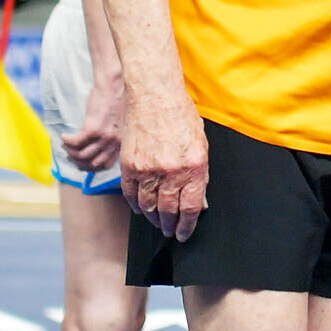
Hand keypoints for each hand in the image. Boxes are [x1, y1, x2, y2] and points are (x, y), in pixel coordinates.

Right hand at [62, 74, 124, 171]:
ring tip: (66, 144)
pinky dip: (67, 141)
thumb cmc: (114, 102)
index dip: (91, 166)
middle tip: (70, 152)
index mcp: (120, 142)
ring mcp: (104, 136)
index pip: (105, 165)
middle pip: (92, 163)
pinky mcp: (93, 128)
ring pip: (81, 154)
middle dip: (78, 161)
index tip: (82, 161)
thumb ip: (111, 136)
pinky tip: (64, 136)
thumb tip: (97, 148)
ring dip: (70, 151)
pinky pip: (75, 142)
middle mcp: (114, 142)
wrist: (113, 87)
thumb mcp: (117, 124)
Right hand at [121, 97, 209, 240]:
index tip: (185, 234)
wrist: (154, 95)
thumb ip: (200, 175)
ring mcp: (148, 169)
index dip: (188, 226)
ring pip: (148, 207)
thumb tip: (199, 202)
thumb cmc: (181, 116)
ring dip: (154, 219)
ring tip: (158, 223)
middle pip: (168, 211)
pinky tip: (142, 209)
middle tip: (172, 232)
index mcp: (194, 166)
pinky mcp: (129, 165)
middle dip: (171, 226)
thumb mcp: (201, 145)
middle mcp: (171, 171)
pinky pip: (131, 194)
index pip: (190, 208)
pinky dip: (136, 205)